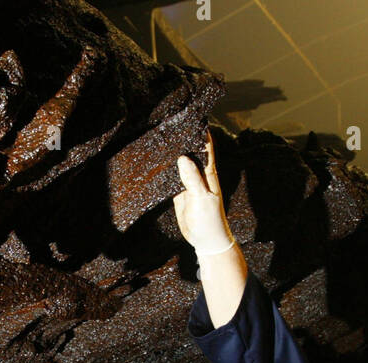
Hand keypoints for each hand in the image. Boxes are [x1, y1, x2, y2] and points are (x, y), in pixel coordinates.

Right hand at [173, 129, 234, 256]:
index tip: (195, 117)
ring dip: (174, 153)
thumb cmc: (210, 219)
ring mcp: (189, 184)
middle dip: (185, 140)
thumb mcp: (202, 199)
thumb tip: (183, 157)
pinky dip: (166, 170)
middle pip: (192, 153)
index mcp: (209, 174)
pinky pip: (172, 178)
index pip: (206, 149)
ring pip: (180, 165)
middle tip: (173, 122)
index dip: (202, 134)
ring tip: (163, 137)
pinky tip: (158, 161)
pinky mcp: (179, 194)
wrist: (206, 240)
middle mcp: (199, 176)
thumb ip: (193, 179)